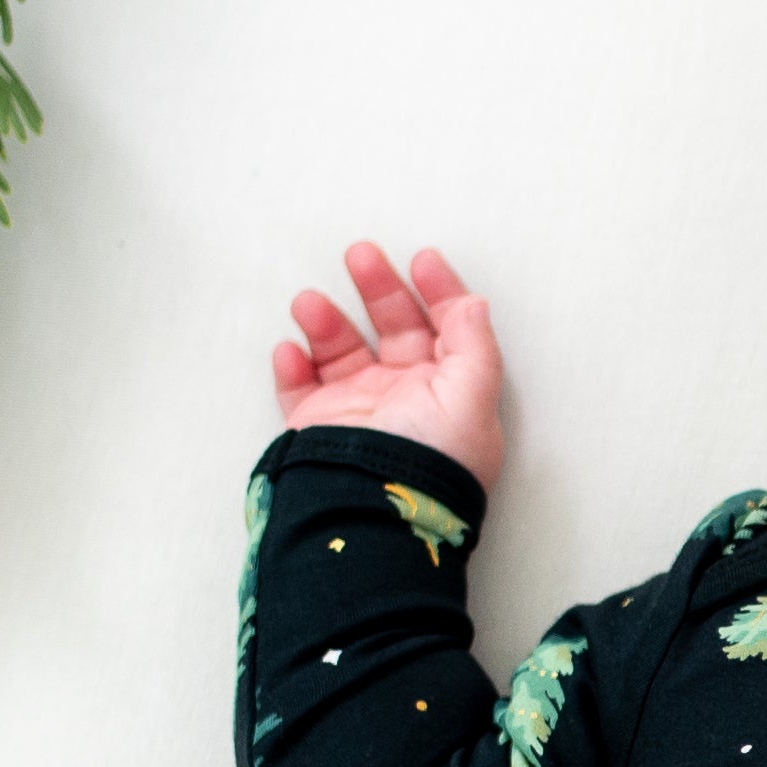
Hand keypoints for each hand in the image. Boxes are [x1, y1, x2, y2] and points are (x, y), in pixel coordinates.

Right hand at [270, 241, 504, 488]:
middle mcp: (406, 399)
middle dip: (378, 288)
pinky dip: (292, 365)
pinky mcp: (319, 427)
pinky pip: (299, 387)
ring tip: (310, 305)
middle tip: (361, 255)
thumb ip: (474, 346)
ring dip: (325, 321)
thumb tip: (475, 303)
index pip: (447, 330)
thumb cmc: (429, 464)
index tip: (422, 259)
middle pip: (394, 328)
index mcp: (449, 393)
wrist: (373, 511)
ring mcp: (361, 411)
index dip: (440, 292)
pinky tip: (291, 351)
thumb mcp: (471, 400)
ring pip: (341, 349)